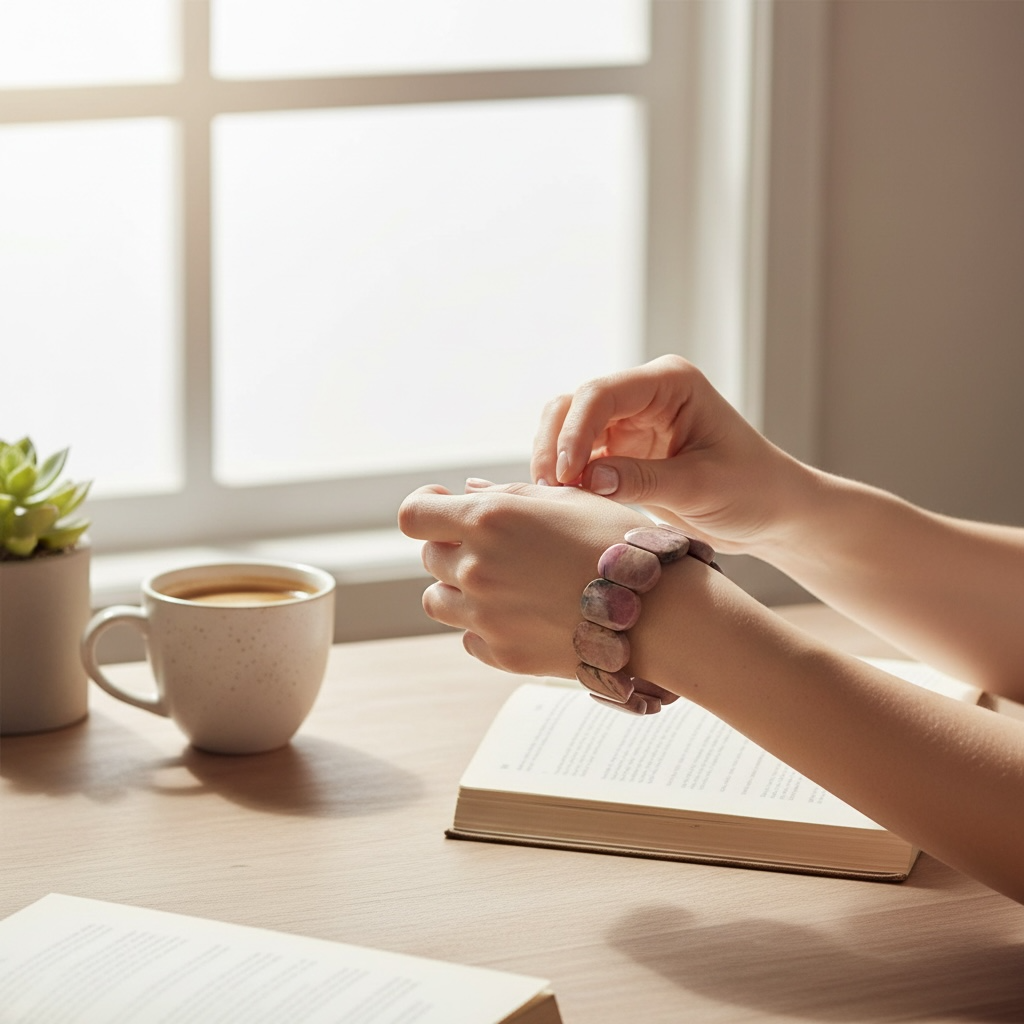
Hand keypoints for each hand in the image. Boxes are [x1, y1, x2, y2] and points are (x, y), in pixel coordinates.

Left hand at [398, 481, 650, 677]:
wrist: (657, 612)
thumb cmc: (619, 545)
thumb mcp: (569, 500)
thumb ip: (510, 494)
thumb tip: (469, 491)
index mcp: (488, 519)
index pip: (413, 516)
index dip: (423, 508)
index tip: (440, 506)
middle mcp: (477, 567)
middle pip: (429, 557)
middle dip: (454, 547)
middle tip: (499, 549)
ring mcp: (485, 615)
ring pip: (438, 601)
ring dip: (460, 589)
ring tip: (507, 585)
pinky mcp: (501, 654)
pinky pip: (469, 638)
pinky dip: (485, 627)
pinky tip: (524, 615)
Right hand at [531, 355, 803, 554]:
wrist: (772, 513)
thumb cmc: (752, 490)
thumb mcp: (700, 487)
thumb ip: (643, 480)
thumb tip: (587, 480)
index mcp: (670, 383)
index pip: (602, 394)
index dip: (575, 431)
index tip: (566, 475)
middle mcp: (644, 394)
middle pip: (574, 404)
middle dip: (556, 445)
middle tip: (551, 490)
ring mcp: (629, 422)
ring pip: (567, 428)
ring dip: (556, 461)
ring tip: (556, 499)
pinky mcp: (621, 451)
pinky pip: (579, 457)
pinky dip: (567, 478)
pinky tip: (567, 503)